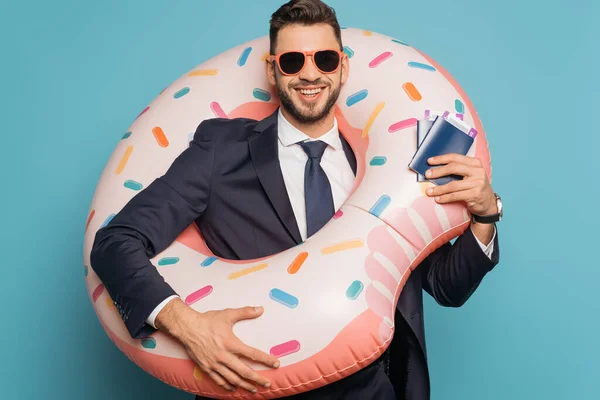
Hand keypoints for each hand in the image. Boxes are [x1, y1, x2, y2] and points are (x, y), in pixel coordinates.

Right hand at [156, 298, 279, 392]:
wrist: (187, 327)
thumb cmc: (208, 320)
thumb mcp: (228, 314)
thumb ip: (245, 312)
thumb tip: (260, 309)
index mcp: (231, 343)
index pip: (252, 354)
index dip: (265, 360)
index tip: (275, 364)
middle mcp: (224, 356)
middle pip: (244, 371)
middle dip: (257, 379)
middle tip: (268, 384)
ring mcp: (214, 364)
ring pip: (232, 379)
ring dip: (244, 385)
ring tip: (254, 389)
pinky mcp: (206, 368)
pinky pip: (218, 380)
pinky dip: (227, 386)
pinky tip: (234, 389)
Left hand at [424, 153, 496, 215]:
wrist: (488, 203)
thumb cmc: (474, 187)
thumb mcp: (470, 175)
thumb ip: (458, 169)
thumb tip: (435, 167)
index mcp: (475, 163)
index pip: (455, 157)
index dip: (441, 158)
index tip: (429, 161)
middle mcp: (478, 171)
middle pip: (454, 168)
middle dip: (438, 171)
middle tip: (427, 174)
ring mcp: (477, 183)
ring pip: (453, 185)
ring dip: (439, 189)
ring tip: (429, 191)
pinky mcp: (475, 195)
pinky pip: (455, 196)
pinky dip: (444, 198)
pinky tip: (437, 199)